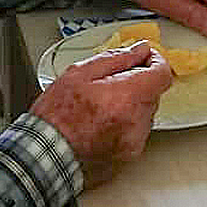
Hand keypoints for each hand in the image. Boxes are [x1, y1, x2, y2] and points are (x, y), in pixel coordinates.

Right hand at [30, 43, 173, 187]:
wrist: (44, 155)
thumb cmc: (55, 117)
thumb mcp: (79, 74)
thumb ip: (116, 59)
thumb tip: (139, 51)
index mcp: (127, 97)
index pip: (162, 74)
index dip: (154, 63)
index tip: (144, 60)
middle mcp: (136, 121)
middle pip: (153, 93)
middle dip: (137, 84)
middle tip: (110, 84)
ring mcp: (134, 141)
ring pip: (145, 113)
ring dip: (131, 105)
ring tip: (101, 107)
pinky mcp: (129, 156)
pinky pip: (136, 132)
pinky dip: (125, 125)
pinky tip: (102, 123)